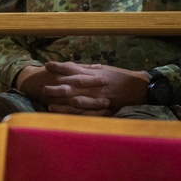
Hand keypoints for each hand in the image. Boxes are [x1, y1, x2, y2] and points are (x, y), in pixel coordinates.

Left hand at [16, 61, 147, 115]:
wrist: (138, 87)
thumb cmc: (119, 76)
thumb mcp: (103, 69)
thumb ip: (87, 69)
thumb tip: (72, 66)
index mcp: (93, 73)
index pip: (72, 68)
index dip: (59, 67)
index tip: (46, 65)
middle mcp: (94, 85)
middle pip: (71, 85)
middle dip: (56, 87)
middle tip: (42, 88)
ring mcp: (98, 97)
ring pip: (76, 100)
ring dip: (62, 102)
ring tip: (48, 104)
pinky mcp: (103, 108)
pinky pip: (87, 113)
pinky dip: (76, 114)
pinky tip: (66, 115)